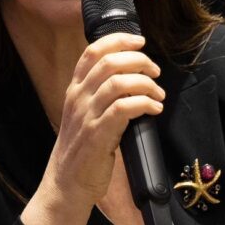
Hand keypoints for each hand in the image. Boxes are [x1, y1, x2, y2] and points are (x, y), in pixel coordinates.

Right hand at [44, 32, 164, 210]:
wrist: (67, 183)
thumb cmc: (81, 149)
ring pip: (119, 82)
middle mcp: (78, 98)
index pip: (93, 52)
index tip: (139, 41)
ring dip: (146, 84)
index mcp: (75, 90)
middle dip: (139, 60)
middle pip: (110, 62)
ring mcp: (87, 115)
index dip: (118, 40)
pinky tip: (154, 108)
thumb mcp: (84, 114)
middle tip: (154, 71)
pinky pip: (124, 108)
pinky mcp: (97, 134)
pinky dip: (144, 103)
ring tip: (158, 93)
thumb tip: (132, 77)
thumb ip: (100, 94)